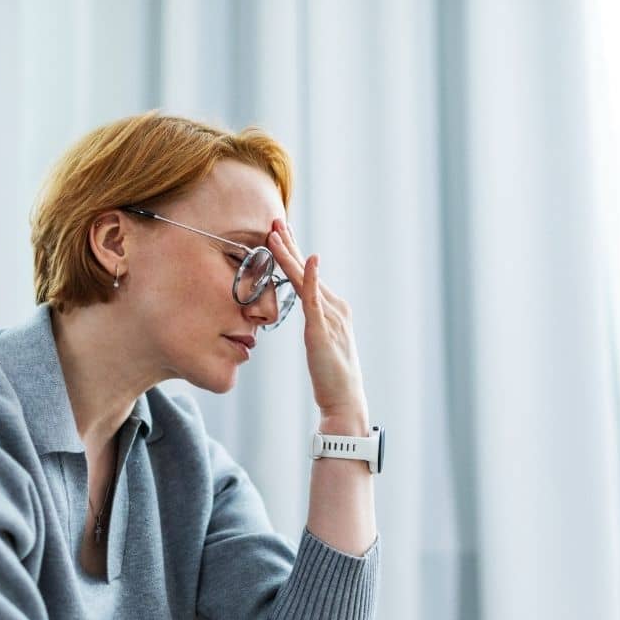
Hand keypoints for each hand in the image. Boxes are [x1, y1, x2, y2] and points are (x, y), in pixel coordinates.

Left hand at [267, 219, 366, 420]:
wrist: (345, 399)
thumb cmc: (331, 376)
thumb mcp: (321, 343)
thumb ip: (315, 323)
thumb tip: (305, 315)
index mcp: (333, 308)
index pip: (307, 275)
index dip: (292, 254)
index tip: (278, 234)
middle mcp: (334, 306)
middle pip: (306, 269)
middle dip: (290, 244)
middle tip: (275, 220)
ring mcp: (330, 316)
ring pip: (305, 279)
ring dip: (290, 255)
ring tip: (275, 233)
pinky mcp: (323, 329)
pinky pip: (315, 299)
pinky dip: (310, 279)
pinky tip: (308, 262)